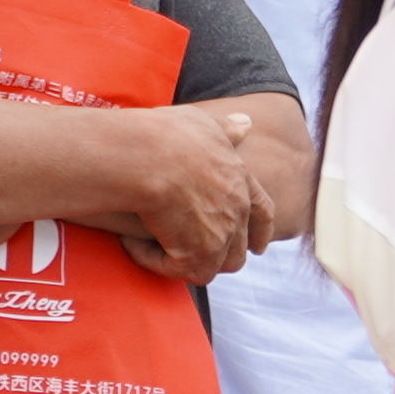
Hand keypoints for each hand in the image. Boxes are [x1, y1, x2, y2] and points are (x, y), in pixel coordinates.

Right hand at [104, 103, 272, 282]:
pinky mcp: (197, 254)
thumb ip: (225, 129)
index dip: (261, 231)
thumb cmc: (168, 133)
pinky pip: (178, 271)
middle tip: (190, 254)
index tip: (260, 248)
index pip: (262, 211)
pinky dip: (154, 261)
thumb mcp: (202, 123)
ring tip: (155, 248)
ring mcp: (221, 235)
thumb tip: (246, 123)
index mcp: (240, 179)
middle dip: (219, 255)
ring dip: (185, 261)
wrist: (148, 155)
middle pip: (239, 248)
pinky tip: (132, 244)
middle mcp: (238, 210)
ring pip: (212, 266)